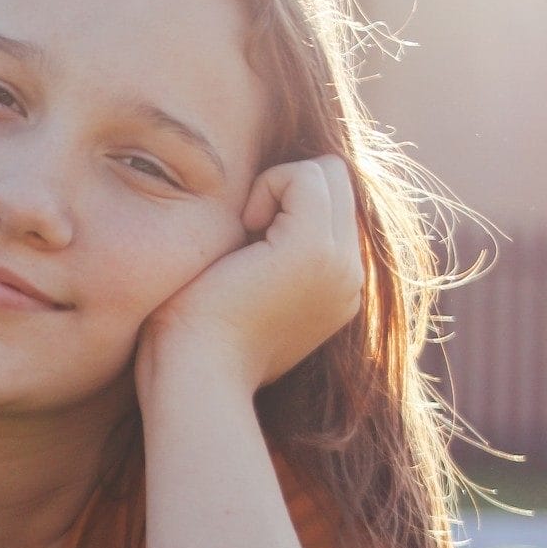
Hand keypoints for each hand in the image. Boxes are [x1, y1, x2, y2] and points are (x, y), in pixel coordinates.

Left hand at [140, 156, 363, 393]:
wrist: (195, 375)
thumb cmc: (196, 338)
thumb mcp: (244, 290)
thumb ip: (269, 256)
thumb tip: (258, 221)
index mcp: (337, 288)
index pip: (335, 203)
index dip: (288, 200)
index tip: (247, 240)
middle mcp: (351, 277)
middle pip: (338, 181)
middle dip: (288, 188)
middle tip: (246, 232)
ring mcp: (341, 265)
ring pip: (328, 172)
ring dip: (278, 188)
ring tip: (246, 235)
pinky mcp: (315, 250)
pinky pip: (306, 176)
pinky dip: (269, 185)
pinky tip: (244, 228)